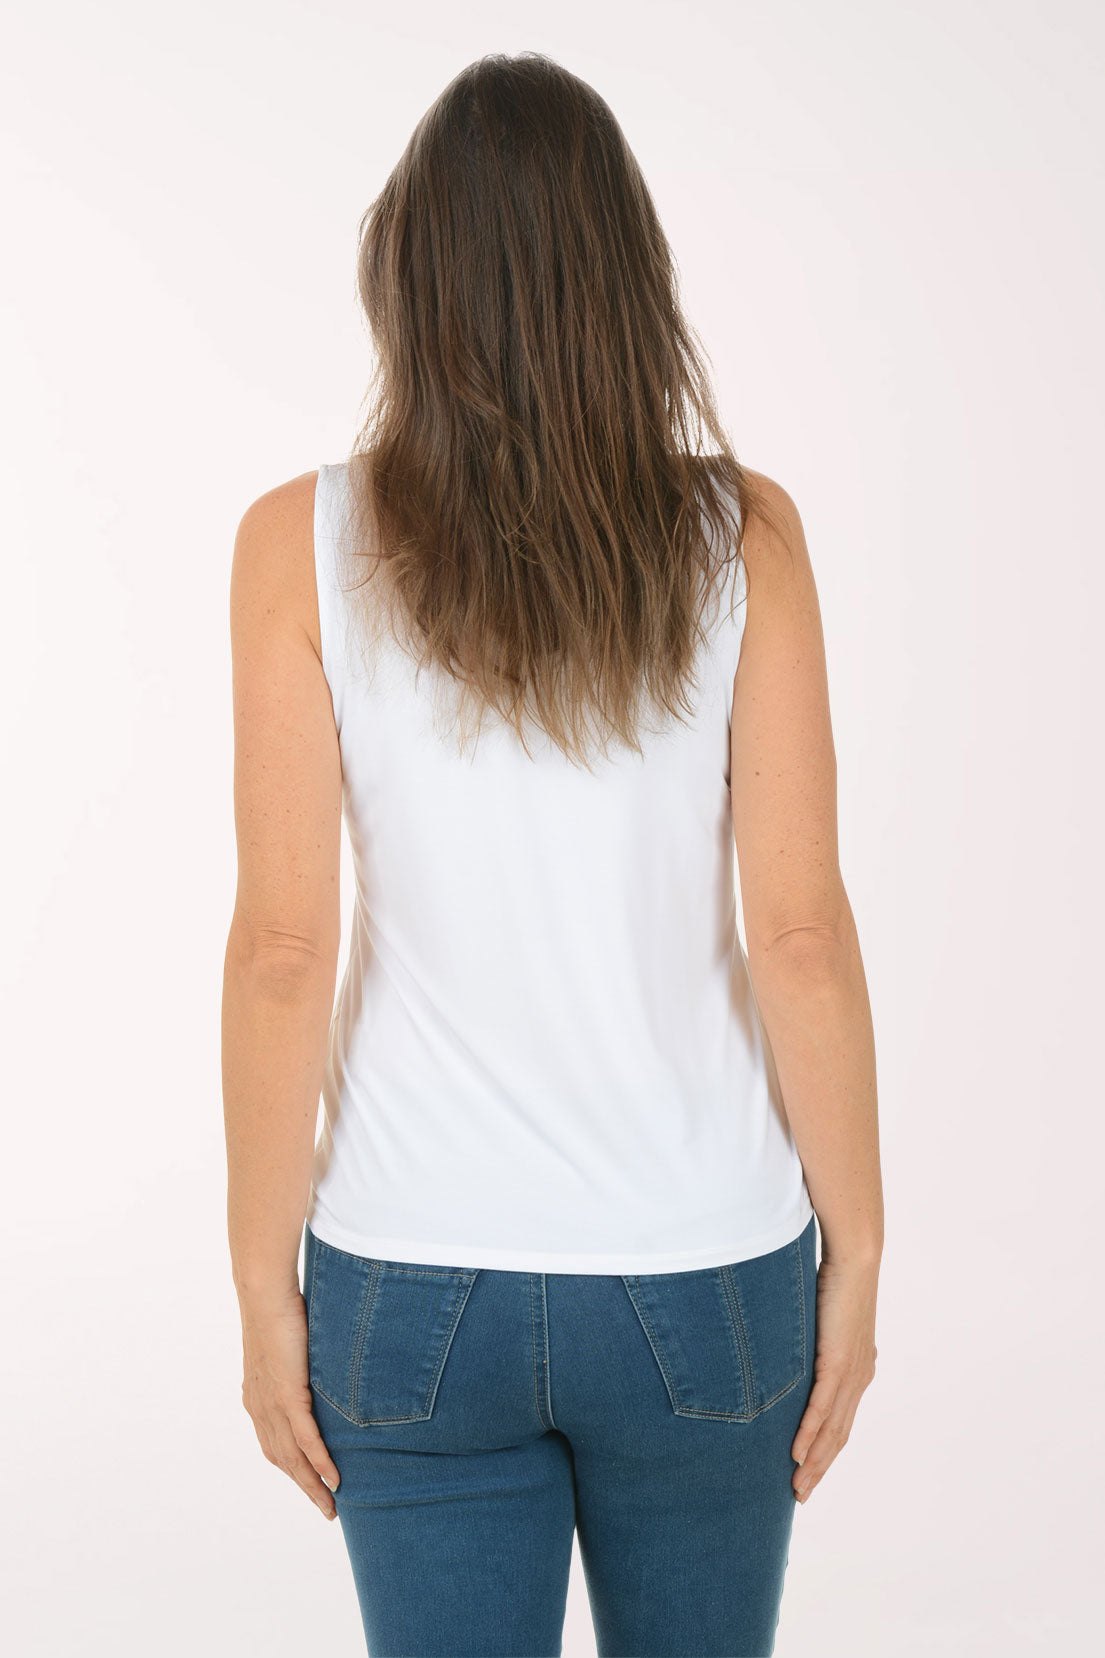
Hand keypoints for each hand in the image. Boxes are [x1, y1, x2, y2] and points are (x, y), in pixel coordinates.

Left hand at [239, 1285, 340, 1519]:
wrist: (265, 1295)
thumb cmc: (280, 1310)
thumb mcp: (288, 1346)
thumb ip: (297, 1366)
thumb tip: (315, 1368)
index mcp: (258, 1399)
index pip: (275, 1445)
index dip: (293, 1469)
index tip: (312, 1486)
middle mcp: (261, 1408)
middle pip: (284, 1461)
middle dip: (305, 1488)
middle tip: (327, 1510)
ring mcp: (273, 1404)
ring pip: (294, 1457)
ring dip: (313, 1484)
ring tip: (332, 1504)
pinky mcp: (287, 1395)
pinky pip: (306, 1438)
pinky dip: (320, 1461)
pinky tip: (333, 1478)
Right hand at [791, 1253, 877, 1502]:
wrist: (856, 1258)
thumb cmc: (837, 1279)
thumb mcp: (823, 1319)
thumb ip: (814, 1341)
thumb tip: (793, 1346)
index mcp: (858, 1370)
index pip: (840, 1421)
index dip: (825, 1451)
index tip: (808, 1473)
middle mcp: (859, 1378)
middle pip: (838, 1435)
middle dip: (819, 1468)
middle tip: (800, 1495)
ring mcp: (851, 1373)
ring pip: (831, 1429)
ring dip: (813, 1461)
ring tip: (797, 1486)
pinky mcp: (839, 1362)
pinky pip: (822, 1407)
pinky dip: (809, 1434)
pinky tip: (797, 1454)